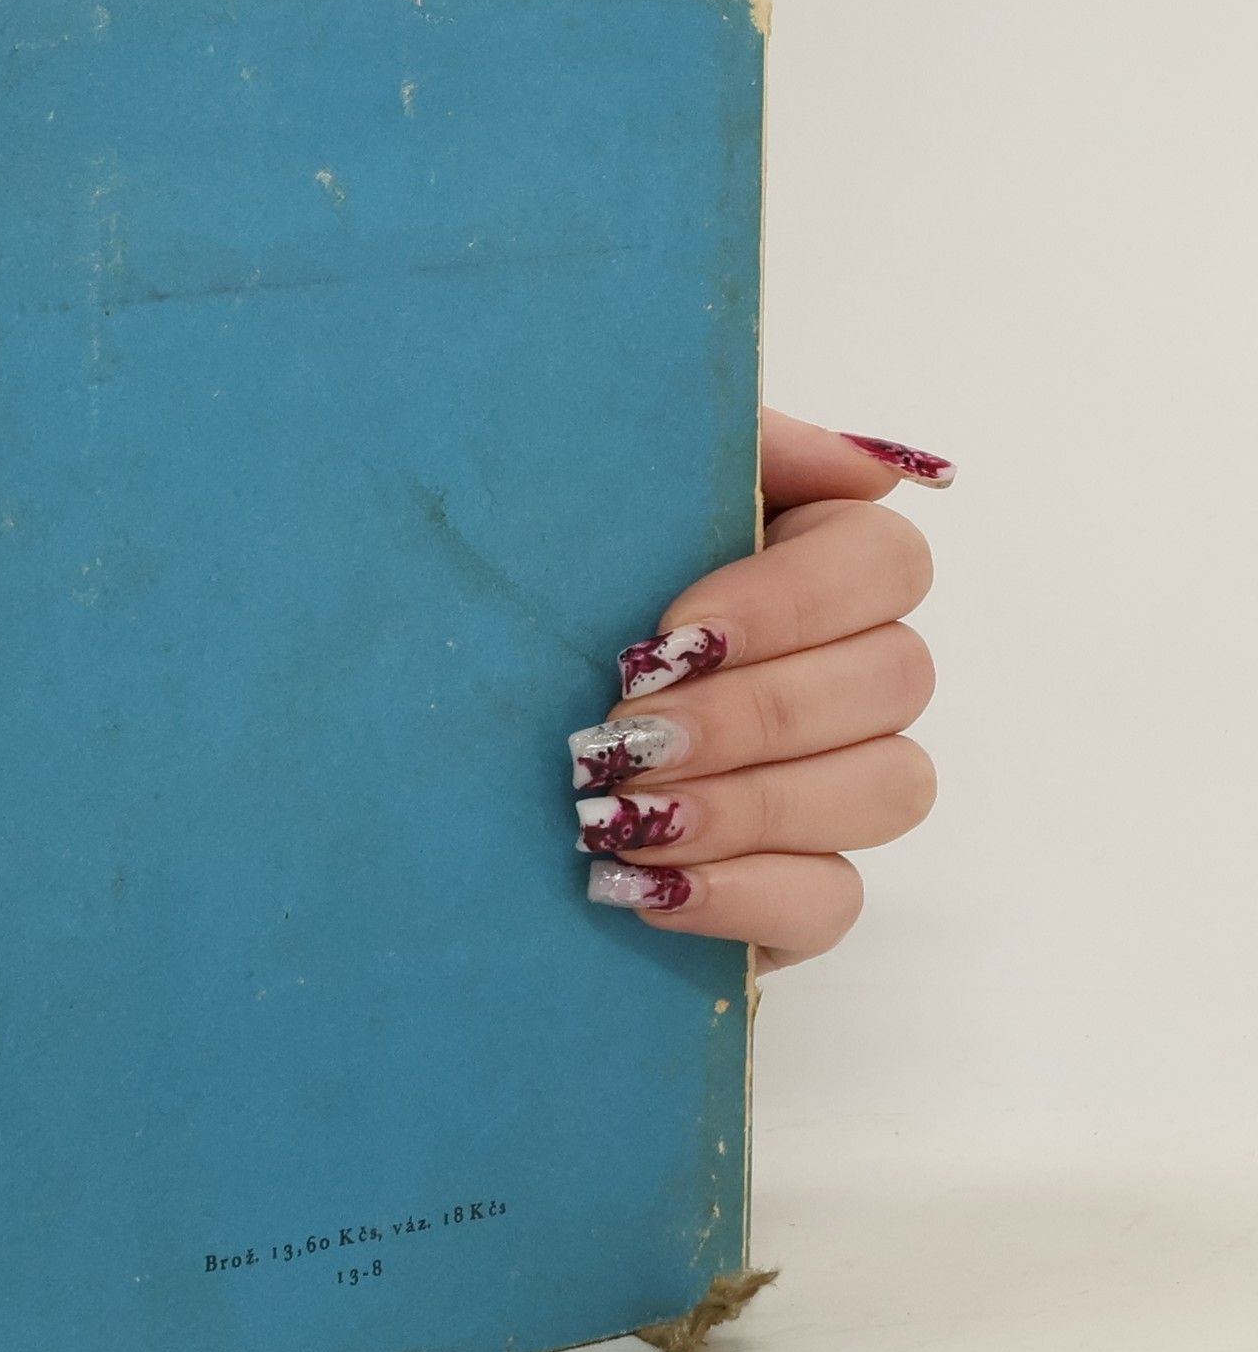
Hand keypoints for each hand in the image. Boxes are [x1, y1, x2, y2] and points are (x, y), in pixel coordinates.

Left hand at [573, 411, 948, 971]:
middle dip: (749, 713)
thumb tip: (872, 466)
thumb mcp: (604, 497)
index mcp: (813, 563)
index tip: (664, 636)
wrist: (454, 743)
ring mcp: (841, 788)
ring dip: (747, 804)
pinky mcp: (803, 889)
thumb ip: (730, 450)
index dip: (791, 602)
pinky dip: (741, 894)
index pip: (886, 563)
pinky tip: (641, 885)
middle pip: (896, 680)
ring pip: (889, 788)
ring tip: (615, 814)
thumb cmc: (540, 602)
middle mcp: (851, 672)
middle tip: (619, 736)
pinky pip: (835, 901)